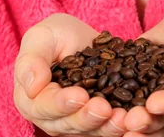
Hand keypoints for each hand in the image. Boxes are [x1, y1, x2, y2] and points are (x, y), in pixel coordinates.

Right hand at [14, 14, 125, 135]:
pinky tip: (133, 118)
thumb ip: (32, 60)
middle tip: (104, 108)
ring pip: (90, 130)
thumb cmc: (55, 36)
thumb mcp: (41, 37)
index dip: (60, 103)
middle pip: (68, 124)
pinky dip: (120, 125)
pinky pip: (108, 127)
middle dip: (87, 117)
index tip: (79, 96)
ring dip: (106, 126)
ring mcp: (76, 122)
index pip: (44, 106)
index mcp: (31, 99)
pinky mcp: (98, 122)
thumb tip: (32, 87)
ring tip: (122, 118)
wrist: (81, 38)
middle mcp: (51, 117)